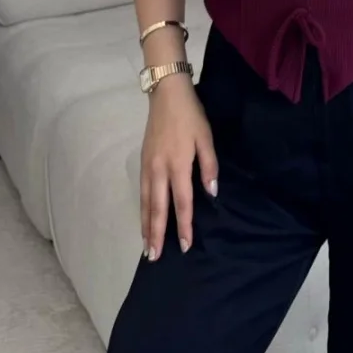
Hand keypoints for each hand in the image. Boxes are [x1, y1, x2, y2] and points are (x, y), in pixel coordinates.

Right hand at [140, 76, 218, 261]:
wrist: (166, 94)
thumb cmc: (190, 115)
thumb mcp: (206, 137)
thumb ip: (209, 165)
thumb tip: (210, 192)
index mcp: (178, 165)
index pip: (181, 203)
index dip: (183, 225)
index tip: (184, 245)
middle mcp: (159, 170)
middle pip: (157, 208)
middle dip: (156, 234)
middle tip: (154, 257)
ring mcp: (148, 166)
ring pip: (145, 202)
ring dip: (145, 226)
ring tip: (145, 246)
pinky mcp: (142, 161)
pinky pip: (141, 191)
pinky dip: (141, 209)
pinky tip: (142, 218)